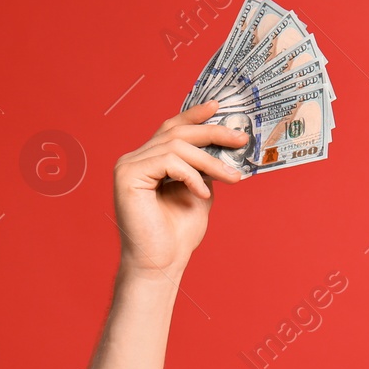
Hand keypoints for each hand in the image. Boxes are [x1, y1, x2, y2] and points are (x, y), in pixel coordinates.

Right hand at [112, 100, 248, 279]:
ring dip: (210, 161)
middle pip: (176, 131)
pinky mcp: (127, 175)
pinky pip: (168, 162)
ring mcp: (129, 165)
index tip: (217, 106)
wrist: (161, 262)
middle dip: (213, 132)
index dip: (194, 115)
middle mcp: (135, 159)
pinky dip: (192, 176)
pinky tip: (202, 194)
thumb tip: (224, 148)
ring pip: (177, 146)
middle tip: (241, 139)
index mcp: (150, 161)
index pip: (171, 128)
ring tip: (231, 178)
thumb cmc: (178, 234)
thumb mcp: (200, 193)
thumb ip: (205, 170)